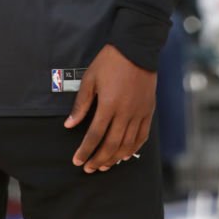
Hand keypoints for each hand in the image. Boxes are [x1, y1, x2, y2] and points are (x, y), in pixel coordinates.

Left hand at [64, 45, 155, 172]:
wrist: (136, 49)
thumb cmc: (110, 62)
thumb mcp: (90, 78)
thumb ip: (81, 104)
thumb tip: (69, 124)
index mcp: (108, 105)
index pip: (94, 135)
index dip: (85, 150)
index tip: (77, 161)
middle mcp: (125, 113)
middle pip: (111, 145)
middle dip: (99, 160)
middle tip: (89, 169)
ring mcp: (139, 113)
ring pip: (127, 144)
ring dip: (115, 158)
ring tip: (104, 166)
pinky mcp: (149, 111)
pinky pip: (142, 136)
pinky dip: (133, 149)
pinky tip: (125, 155)